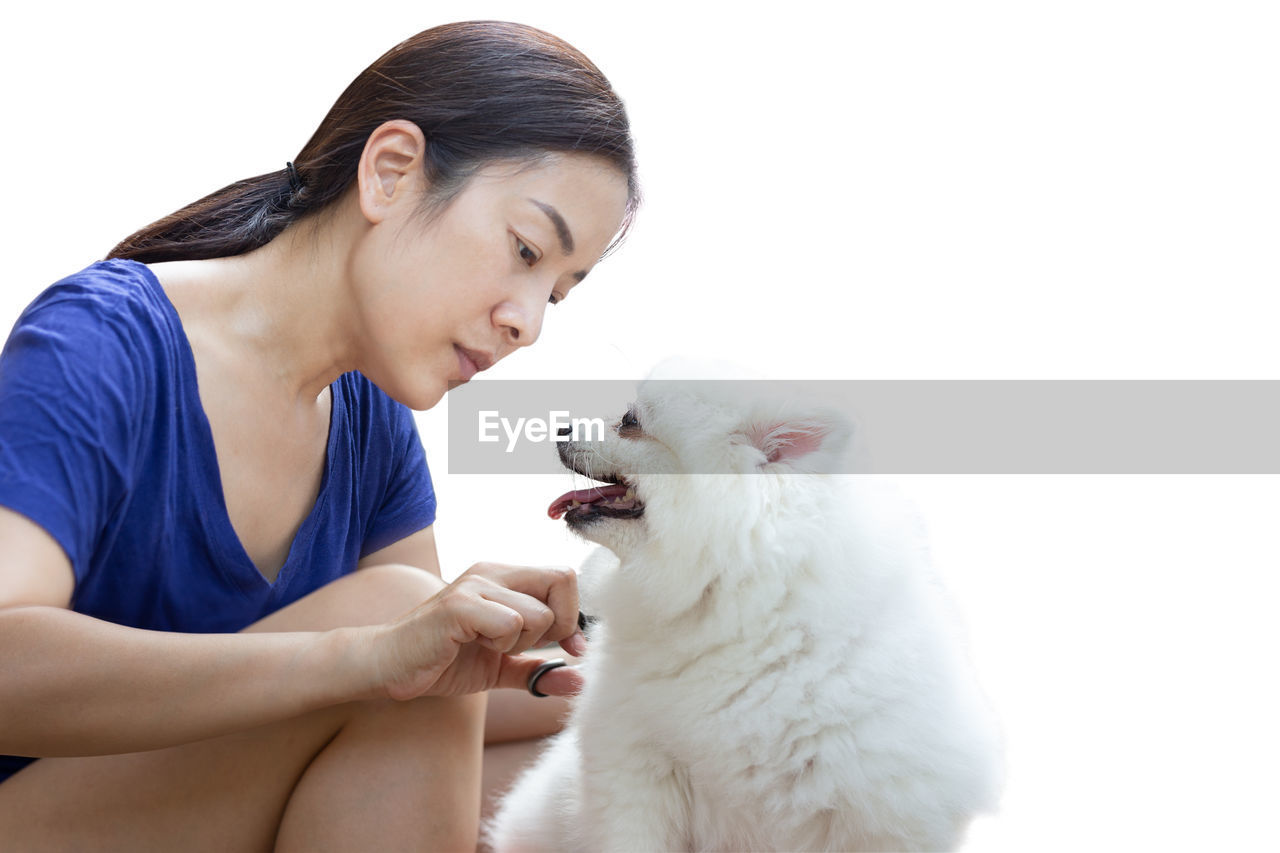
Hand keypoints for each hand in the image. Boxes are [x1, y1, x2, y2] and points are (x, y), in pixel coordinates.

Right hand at [366, 562, 585, 700]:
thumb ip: (539, 672)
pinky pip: (509, 622)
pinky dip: (501, 644)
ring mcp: (474, 585)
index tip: (564, 648)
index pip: (565, 576)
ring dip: (521, 642)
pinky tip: (474, 647)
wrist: (388, 667)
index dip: (574, 615)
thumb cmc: (443, 662)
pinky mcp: (458, 606)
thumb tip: (581, 684)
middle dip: (558, 626)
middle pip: (562, 580)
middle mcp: (492, 572)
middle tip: (524, 646)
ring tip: (488, 646)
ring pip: (538, 611)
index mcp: (505, 578)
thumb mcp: (501, 669)